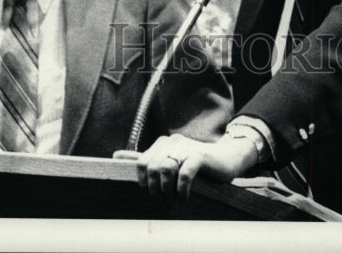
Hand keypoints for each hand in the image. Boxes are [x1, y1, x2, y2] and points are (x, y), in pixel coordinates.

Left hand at [117, 132, 258, 200]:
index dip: (144, 182)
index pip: (141, 162)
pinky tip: (185, 198)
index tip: (152, 193)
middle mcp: (172, 142)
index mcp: (163, 143)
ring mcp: (186, 147)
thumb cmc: (196, 164)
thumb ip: (143, 158)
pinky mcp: (199, 155)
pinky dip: (182, 190)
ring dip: (167, 190)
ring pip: (165, 169)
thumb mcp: (168, 160)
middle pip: (151, 167)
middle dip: (155, 188)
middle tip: (163, 200)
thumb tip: (115, 156)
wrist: (225, 160)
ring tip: (173, 199)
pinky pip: (184, 173)